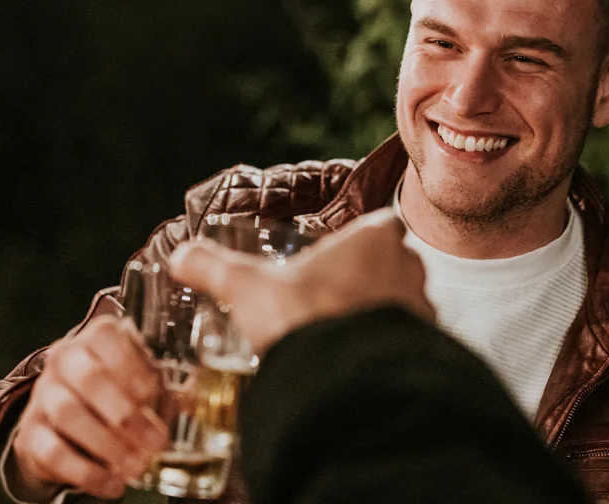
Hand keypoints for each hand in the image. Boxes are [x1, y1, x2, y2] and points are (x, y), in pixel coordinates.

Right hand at [3, 316, 167, 500]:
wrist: (62, 424)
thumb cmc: (114, 394)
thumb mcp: (140, 384)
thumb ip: (167, 389)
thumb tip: (195, 399)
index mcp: (94, 339)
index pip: (105, 337)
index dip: (129, 364)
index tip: (151, 393)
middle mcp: (64, 360)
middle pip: (88, 378)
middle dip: (125, 413)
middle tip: (155, 442)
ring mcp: (43, 396)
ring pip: (68, 413)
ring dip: (108, 444)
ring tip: (137, 466)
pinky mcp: (31, 434)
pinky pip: (53, 452)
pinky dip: (87, 472)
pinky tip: (114, 484)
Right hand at [168, 209, 434, 355]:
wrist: (342, 384)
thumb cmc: (303, 319)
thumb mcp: (246, 288)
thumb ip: (213, 268)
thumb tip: (181, 256)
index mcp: (373, 239)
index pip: (382, 225)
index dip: (363, 239)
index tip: (341, 255)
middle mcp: (408, 268)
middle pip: (395, 264)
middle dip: (370, 278)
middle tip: (334, 297)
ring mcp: (422, 310)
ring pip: (406, 304)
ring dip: (382, 315)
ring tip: (344, 333)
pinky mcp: (427, 350)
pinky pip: (411, 344)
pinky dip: (390, 349)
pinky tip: (359, 363)